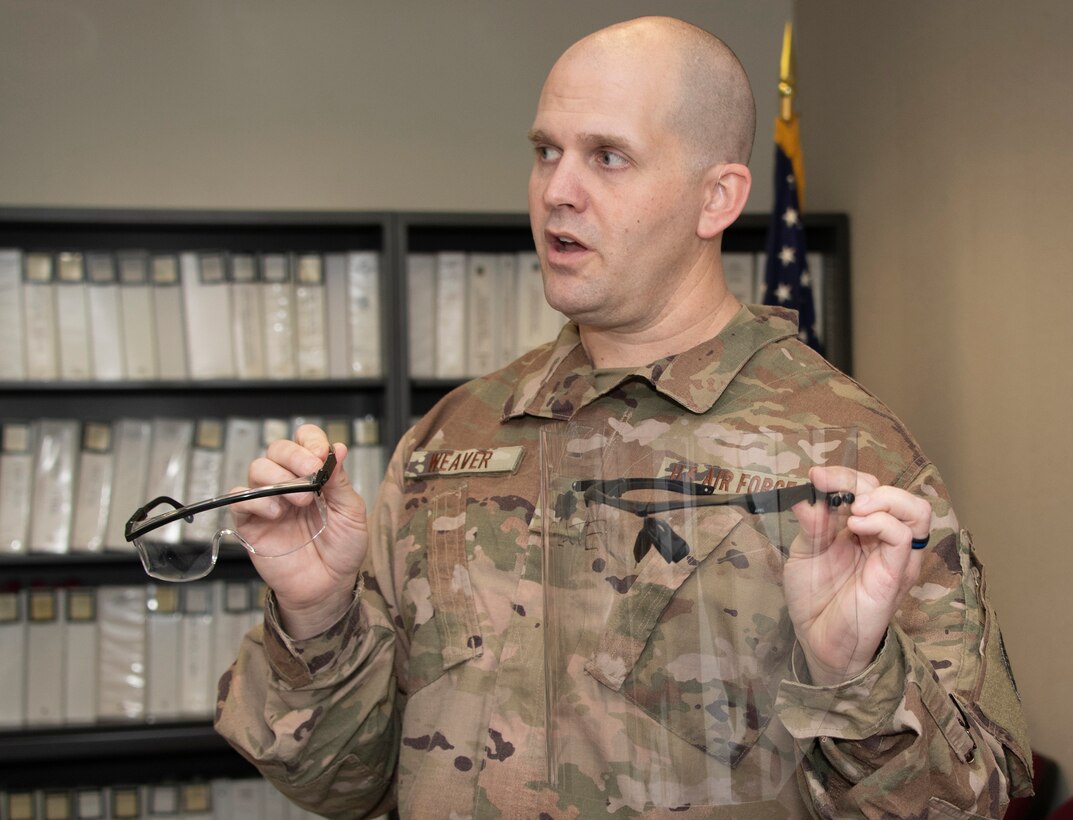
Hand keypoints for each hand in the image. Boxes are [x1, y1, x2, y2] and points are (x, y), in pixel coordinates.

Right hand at [231, 424, 368, 638]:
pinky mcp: (250, 523)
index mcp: (313, 475)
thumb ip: (340, 480)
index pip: (304, 440)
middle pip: (277, 449)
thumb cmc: (342, 549)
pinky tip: (276, 512)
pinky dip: (256, 500)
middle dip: (294, 455)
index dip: (310, 441)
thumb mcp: (351, 512)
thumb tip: (339, 447)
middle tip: (311, 473)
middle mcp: (288, 483)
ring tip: (300, 500)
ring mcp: (268, 501)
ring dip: (278, 477)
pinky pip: (239, 500)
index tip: (322, 455)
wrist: (328, 587)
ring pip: (257, 468)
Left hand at [783, 466, 932, 684]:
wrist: (818, 640)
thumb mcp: (805, 552)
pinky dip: (882, 522)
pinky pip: (905, 537)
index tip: (815, 476)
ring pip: (916, 510)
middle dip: (858, 481)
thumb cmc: (814, 597)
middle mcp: (882, 537)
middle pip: (891, 492)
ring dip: (884, 498)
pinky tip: (855, 526)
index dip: (843, 476)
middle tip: (829, 486)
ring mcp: (894, 555)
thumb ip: (811, 524)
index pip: (866, 487)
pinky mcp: (897, 573)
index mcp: (860, 528)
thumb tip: (807, 493)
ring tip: (853, 507)